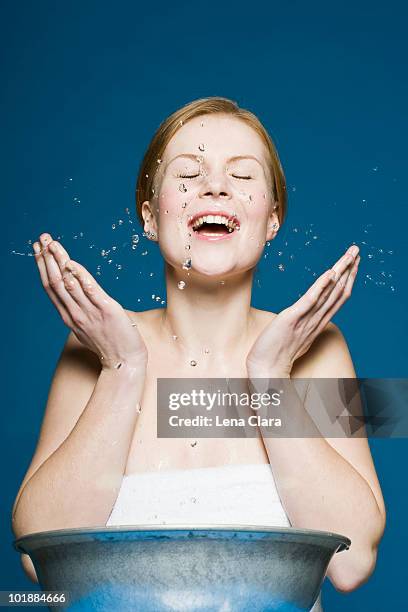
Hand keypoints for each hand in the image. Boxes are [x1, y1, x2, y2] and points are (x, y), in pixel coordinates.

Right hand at [33, 233, 147, 370]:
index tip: (39, 250)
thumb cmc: (110, 344)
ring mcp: (89, 313)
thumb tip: (78, 294)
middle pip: (55, 282)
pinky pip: (90, 290)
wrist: (125, 362)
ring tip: (53, 243)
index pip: (51, 288)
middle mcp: (75, 314)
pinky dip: (80, 275)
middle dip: (46, 258)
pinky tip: (72, 263)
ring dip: (59, 261)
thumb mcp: (88, 327)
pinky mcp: (106, 311)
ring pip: (68, 283)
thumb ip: (80, 311)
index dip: (43, 267)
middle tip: (42, 238)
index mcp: (69, 317)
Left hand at [246, 244, 360, 376]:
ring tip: (349, 255)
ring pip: (329, 293)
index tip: (352, 263)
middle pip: (338, 292)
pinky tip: (330, 273)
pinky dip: (321, 286)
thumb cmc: (274, 354)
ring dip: (340, 272)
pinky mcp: (292, 320)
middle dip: (349, 270)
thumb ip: (301, 323)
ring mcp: (305, 320)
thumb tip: (300, 314)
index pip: (337, 298)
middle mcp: (316, 321)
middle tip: (357, 251)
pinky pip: (310, 301)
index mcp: (317, 323)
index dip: (346, 279)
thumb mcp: (293, 334)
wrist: (265, 370)